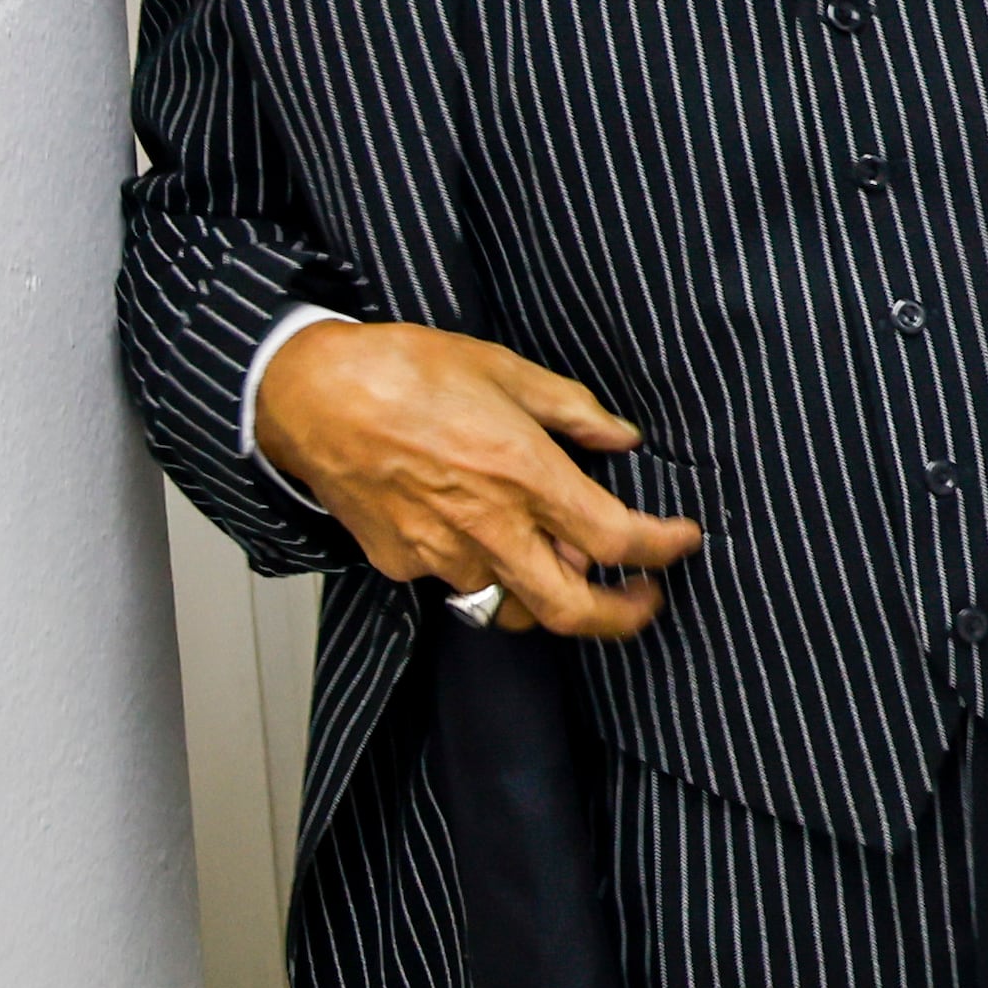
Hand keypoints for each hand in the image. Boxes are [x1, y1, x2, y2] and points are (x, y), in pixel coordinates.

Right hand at [255, 321, 700, 641]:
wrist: (306, 392)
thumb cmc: (402, 370)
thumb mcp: (504, 369)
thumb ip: (573, 410)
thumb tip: (621, 436)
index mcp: (524, 476)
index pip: (617, 540)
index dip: (663, 548)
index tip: (681, 542)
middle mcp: (488, 528)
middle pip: (570, 611)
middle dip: (619, 618)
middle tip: (644, 600)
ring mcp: (440, 555)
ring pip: (510, 604)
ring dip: (544, 591)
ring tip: (559, 559)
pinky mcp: (401, 563)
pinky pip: (456, 582)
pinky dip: (482, 568)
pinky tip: (479, 531)